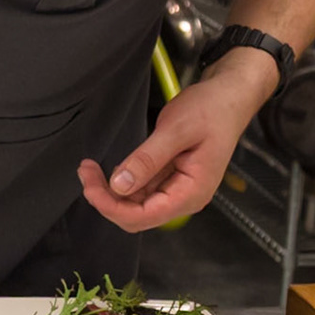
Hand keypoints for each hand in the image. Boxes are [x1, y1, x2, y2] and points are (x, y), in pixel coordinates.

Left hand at [77, 49, 273, 232]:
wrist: (229, 98)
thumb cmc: (210, 110)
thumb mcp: (175, 130)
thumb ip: (147, 159)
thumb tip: (118, 185)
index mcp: (191, 193)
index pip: (143, 216)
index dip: (111, 207)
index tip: (89, 184)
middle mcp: (185, 198)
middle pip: (137, 216)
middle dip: (107, 200)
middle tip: (85, 171)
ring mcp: (178, 190)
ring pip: (136, 205)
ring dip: (111, 192)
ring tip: (90, 167)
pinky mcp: (171, 179)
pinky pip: (142, 190)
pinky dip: (123, 182)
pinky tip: (109, 168)